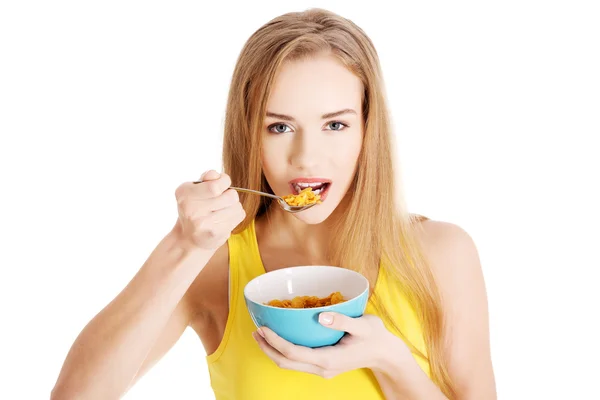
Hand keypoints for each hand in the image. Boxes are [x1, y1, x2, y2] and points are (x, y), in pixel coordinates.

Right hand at [174, 170, 244, 250]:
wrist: (188, 238)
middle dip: (230, 195)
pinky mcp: (215, 234)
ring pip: (237, 206)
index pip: (216, 186)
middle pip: (231, 196)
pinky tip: (224, 219)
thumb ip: (206, 178)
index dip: (224, 181)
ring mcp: (203, 224)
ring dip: (233, 206)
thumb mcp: (194, 189)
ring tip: (222, 210)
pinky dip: (235, 215)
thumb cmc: (194, 208)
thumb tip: (216, 175)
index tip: (221, 184)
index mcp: (185, 194)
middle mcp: (191, 210)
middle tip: (222, 199)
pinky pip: (238, 216)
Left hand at [252, 313, 407, 378]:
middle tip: (255, 330)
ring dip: (273, 351)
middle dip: (267, 348)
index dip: (275, 341)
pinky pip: (297, 361)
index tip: (263, 327)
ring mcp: (322, 369)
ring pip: (289, 364)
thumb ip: (342, 320)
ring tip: (261, 335)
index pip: (293, 352)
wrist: (386, 354)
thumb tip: (322, 315)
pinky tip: (280, 338)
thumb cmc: (375, 337)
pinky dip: (284, 351)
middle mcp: (322, 368)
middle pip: (286, 362)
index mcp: (328, 359)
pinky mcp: (323, 365)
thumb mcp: (363, 325)